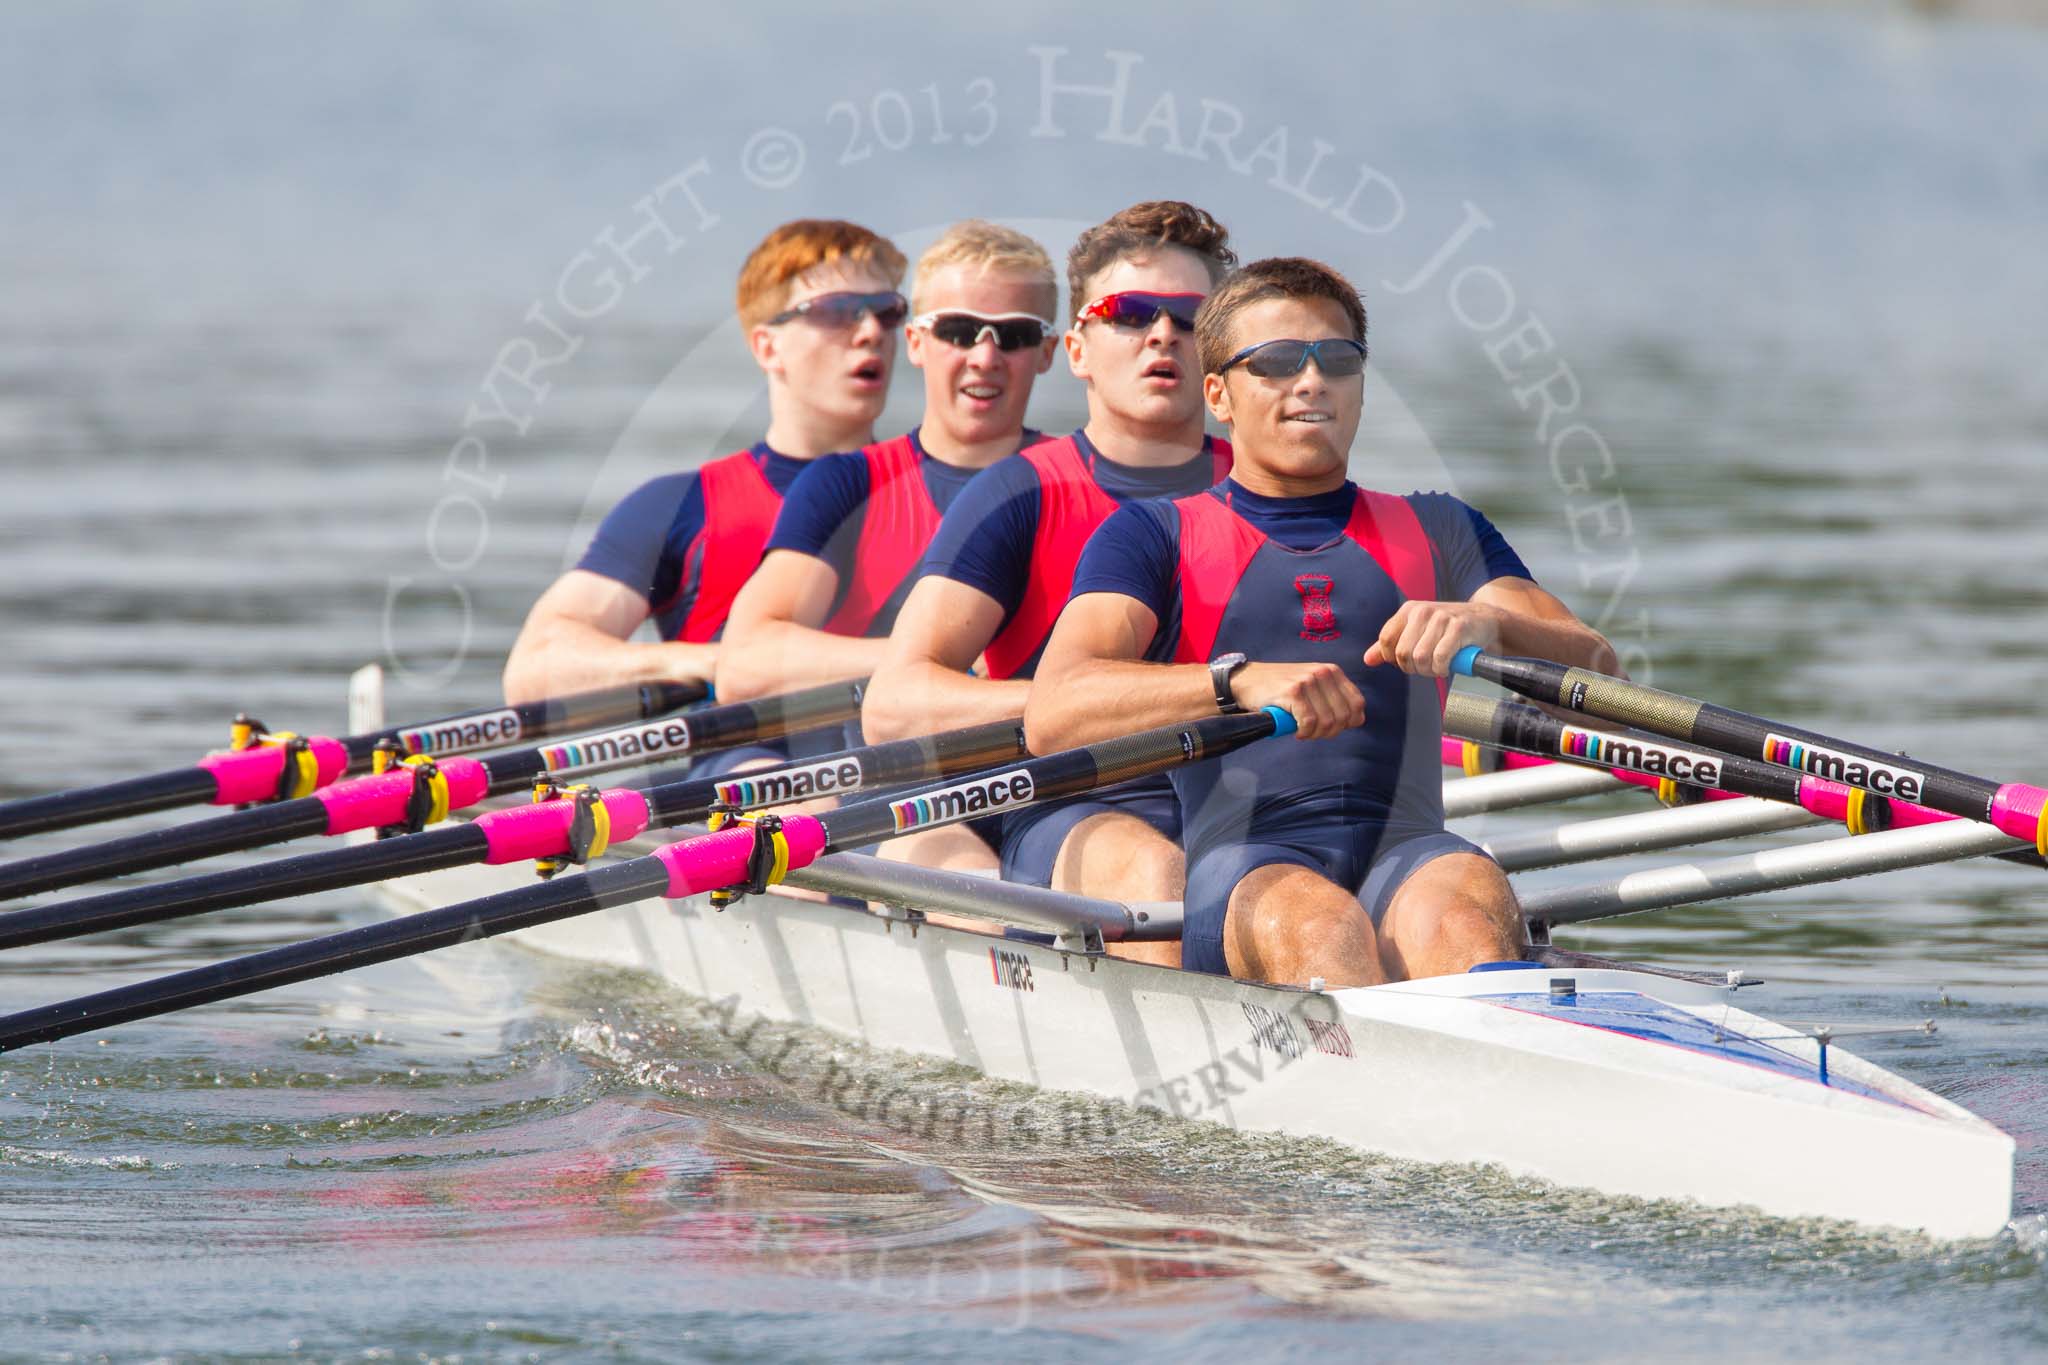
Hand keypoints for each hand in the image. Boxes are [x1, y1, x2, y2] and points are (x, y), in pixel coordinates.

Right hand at [1229, 661, 1364, 739]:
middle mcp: (1323, 673)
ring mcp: (1308, 681)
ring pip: (1327, 722)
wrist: (1247, 681)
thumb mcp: (1312, 686)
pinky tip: (1294, 729)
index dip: (1347, 723)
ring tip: (1302, 730)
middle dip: (1329, 732)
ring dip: (1315, 734)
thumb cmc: (1280, 689)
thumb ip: (1333, 699)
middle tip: (1312, 731)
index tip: (1329, 727)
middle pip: (1343, 717)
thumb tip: (1356, 720)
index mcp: (1332, 671)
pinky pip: (1309, 723)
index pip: (1357, 704)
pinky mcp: (1293, 692)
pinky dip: (1303, 732)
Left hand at [1364, 601, 1502, 676]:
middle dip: (1413, 668)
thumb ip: (1390, 645)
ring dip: (1429, 671)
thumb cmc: (1447, 629)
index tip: (1407, 662)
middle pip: (1402, 653)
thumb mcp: (1417, 631)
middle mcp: (1422, 611)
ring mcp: (1441, 618)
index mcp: (1409, 610)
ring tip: (1437, 666)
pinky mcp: (1459, 628)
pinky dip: (1442, 669)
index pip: (1386, 640)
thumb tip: (1368, 660)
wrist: (1484, 620)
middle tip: (1426, 667)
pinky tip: (1447, 666)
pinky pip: (1440, 659)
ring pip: (1420, 658)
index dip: (1393, 659)